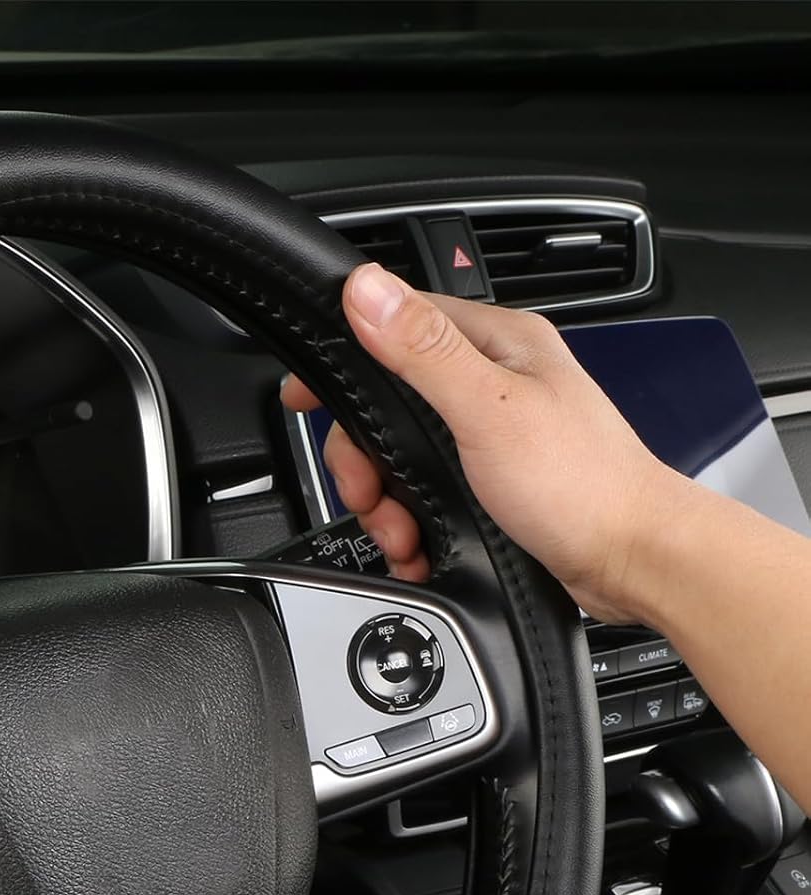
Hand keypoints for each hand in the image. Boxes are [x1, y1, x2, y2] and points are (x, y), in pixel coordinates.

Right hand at [282, 262, 686, 621]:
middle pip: (387, 404)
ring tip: (405, 531)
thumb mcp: (488, 409)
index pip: (395, 323)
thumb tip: (367, 289)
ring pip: (401, 457)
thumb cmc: (582, 485)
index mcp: (496, 344)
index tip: (308, 397)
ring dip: (388, 503)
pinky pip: (424, 495)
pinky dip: (411, 526)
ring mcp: (490, 434)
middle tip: (372, 492)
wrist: (631, 561)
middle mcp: (491, 383)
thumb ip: (422, 351)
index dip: (345, 360)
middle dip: (366, 460)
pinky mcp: (489, 482)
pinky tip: (422, 544)